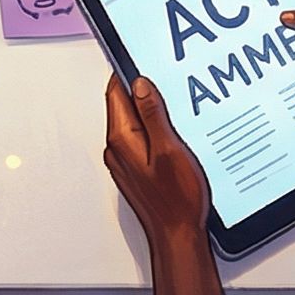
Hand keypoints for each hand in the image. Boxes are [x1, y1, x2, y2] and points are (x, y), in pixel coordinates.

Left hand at [103, 75, 209, 249]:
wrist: (177, 236)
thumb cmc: (176, 200)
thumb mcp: (169, 149)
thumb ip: (153, 115)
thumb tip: (140, 85)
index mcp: (121, 139)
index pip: (116, 92)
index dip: (128, 72)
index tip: (141, 59)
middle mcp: (117, 148)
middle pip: (124, 105)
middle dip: (142, 89)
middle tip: (164, 77)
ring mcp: (125, 160)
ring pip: (133, 122)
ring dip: (150, 110)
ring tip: (173, 103)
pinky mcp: (136, 169)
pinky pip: (140, 138)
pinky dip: (153, 128)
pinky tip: (172, 130)